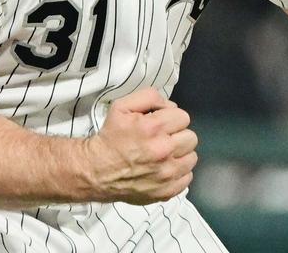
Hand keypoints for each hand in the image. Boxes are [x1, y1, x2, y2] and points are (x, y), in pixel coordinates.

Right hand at [82, 88, 197, 204]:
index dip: (170, 118)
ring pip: (192, 158)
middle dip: (177, 135)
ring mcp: (167, 174)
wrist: (95, 171)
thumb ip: (149, 97)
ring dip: (180, 154)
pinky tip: (163, 169)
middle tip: (161, 139)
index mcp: (153, 128)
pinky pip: (187, 177)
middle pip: (191, 137)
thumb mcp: (122, 106)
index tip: (159, 124)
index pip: (183, 117)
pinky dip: (178, 173)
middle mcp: (163, 151)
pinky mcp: (167, 191)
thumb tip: (171, 107)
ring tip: (163, 155)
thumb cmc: (110, 137)